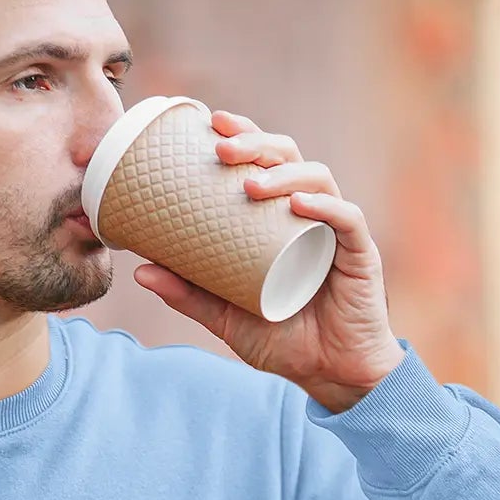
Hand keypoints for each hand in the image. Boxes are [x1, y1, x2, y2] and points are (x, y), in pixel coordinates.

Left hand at [131, 110, 403, 411]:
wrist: (331, 377)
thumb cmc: (285, 341)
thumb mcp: (226, 316)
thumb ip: (188, 293)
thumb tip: (137, 268)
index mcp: (282, 218)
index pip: (267, 161)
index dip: (245, 134)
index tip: (211, 122)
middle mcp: (312, 214)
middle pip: (290, 157)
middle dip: (256, 142)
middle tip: (221, 148)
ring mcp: (337, 232)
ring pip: (318, 179)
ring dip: (283, 173)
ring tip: (249, 185)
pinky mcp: (361, 255)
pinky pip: (347, 220)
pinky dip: (325, 205)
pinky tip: (299, 205)